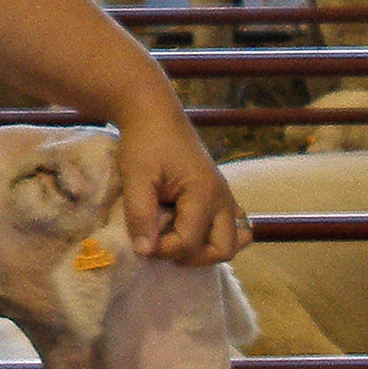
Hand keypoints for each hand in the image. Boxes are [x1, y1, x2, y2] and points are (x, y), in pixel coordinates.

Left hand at [109, 92, 247, 264]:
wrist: (154, 113)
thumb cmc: (144, 142)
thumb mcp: (135, 176)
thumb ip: (140, 214)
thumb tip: (145, 252)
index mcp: (203, 193)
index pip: (190, 243)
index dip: (163, 249)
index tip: (141, 239)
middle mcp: (222, 197)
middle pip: (223, 249)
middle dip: (192, 256)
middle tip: (164, 243)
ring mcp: (224, 196)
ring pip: (232, 241)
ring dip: (204, 248)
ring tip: (176, 238)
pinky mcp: (219, 194)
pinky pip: (231, 226)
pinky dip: (214, 235)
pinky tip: (188, 228)